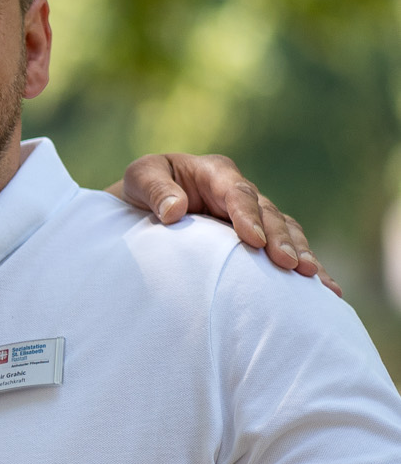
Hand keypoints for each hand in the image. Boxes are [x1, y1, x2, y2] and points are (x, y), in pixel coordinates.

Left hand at [114, 152, 339, 293]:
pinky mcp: (258, 238)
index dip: (247, 216)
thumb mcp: (140, 179)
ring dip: (300, 253)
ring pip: (285, 231)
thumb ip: (155, 190)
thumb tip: (174, 210)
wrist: (144, 209)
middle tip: (292, 265)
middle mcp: (240, 192)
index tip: (254, 241)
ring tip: (313, 278)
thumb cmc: (142, 189)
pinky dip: (305, 266)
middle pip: (269, 214)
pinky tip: (323, 290)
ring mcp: (253, 215)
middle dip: (281, 239)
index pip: (237, 193)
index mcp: (216, 173)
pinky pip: (286, 249)